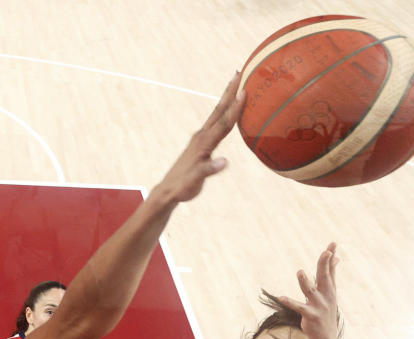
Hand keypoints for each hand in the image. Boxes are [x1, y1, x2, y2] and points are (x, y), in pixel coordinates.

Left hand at [154, 72, 245, 203]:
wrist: (169, 190)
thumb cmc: (183, 187)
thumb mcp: (195, 181)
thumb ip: (208, 170)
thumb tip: (224, 162)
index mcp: (203, 143)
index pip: (223, 123)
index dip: (235, 109)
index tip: (244, 92)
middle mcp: (202, 136)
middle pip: (219, 110)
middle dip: (230, 92)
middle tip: (239, 73)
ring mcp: (201, 138)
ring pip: (217, 114)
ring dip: (227, 98)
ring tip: (236, 83)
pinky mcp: (201, 142)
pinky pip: (216, 123)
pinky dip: (225, 112)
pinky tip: (230, 110)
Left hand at [279, 243, 339, 338]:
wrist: (326, 337)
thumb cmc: (326, 310)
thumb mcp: (331, 292)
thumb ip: (331, 274)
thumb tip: (336, 258)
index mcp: (329, 288)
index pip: (330, 269)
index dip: (331, 256)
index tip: (332, 244)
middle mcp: (325, 295)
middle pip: (324, 277)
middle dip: (324, 265)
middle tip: (325, 252)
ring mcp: (318, 305)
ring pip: (310, 291)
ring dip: (305, 282)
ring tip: (300, 272)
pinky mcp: (310, 315)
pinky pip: (298, 307)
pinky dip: (290, 302)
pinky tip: (281, 297)